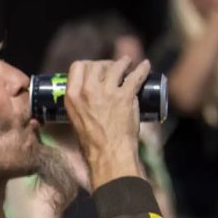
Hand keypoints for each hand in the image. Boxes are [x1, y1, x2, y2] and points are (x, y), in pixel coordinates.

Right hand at [64, 57, 149, 188]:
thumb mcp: (76, 119)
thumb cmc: (91, 143)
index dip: (88, 64)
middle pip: (97, 64)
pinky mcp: (124, 96)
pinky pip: (136, 76)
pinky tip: (146, 65)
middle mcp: (87, 90)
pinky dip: (143, 69)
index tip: (95, 68)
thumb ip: (81, 104)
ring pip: (116, 66)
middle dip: (107, 63)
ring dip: (124, 63)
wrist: (107, 154)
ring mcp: (106, 92)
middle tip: (114, 68)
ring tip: (129, 64)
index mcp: (72, 96)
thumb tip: (88, 96)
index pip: (77, 66)